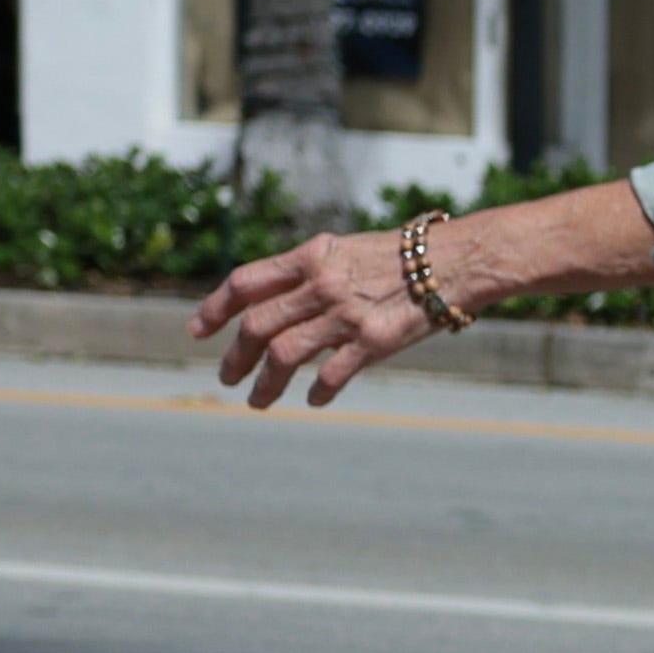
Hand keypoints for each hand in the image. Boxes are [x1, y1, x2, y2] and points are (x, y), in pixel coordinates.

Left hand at [195, 227, 441, 409]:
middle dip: (234, 357)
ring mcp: (346, 314)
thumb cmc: (399, 256)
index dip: (214, 308)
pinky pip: (331, 374)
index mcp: (310, 257)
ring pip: (284, 355)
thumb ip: (307, 273)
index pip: (245, 282)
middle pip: (256, 325)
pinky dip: (317, 391)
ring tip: (257, 401)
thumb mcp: (344, 251)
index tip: (199, 331)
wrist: (454, 261)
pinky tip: (313, 400)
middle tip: (226, 377)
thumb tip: (269, 300)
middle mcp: (321, 285)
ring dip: (265, 384)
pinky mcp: (374, 341)